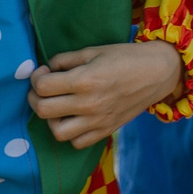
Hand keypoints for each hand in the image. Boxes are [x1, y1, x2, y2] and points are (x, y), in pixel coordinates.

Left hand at [28, 41, 182, 147]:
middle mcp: (89, 104)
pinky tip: (73, 118)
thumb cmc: (125, 57)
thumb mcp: (93, 50)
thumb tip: (47, 70)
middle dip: (35, 98)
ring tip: (58, 106)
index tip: (43, 72)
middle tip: (42, 89)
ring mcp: (98, 121)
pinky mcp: (106, 131)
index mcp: (85, 80)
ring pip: (58, 133)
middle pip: (43, 110)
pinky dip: (70, 133)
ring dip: (51, 119)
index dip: (36, 78)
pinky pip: (77, 142)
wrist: (157, 73)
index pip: (42, 87)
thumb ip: (65, 60)